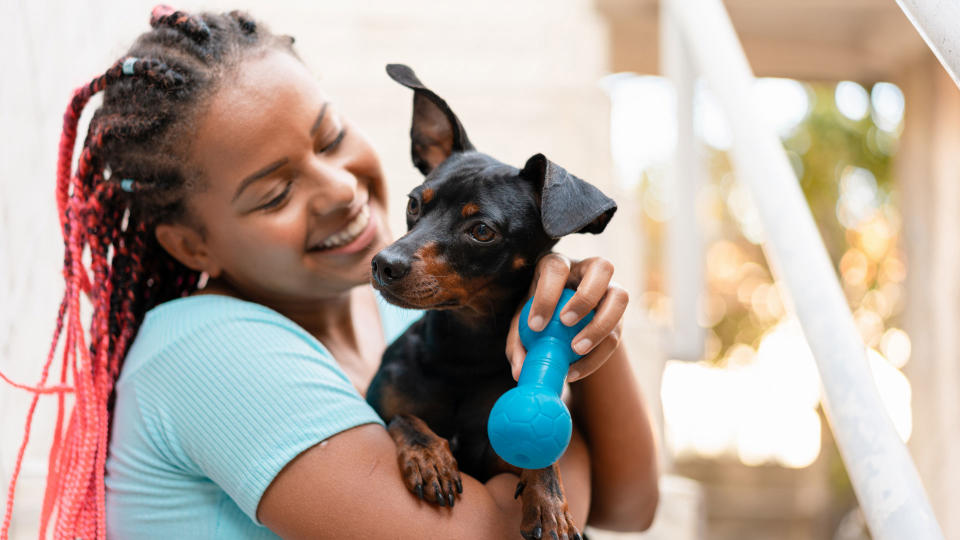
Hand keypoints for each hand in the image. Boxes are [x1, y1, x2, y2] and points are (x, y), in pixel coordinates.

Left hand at [505, 253, 627, 382]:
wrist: (560, 325)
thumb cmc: (537, 316)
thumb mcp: (521, 325)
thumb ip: (518, 344)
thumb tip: (519, 372)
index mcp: (559, 265)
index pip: (557, 268)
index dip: (547, 294)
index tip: (535, 325)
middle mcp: (589, 270)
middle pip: (602, 267)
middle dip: (585, 297)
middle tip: (565, 324)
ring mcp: (610, 290)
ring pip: (620, 297)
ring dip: (600, 325)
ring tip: (576, 349)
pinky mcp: (617, 316)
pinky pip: (616, 333)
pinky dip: (598, 355)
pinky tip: (576, 370)